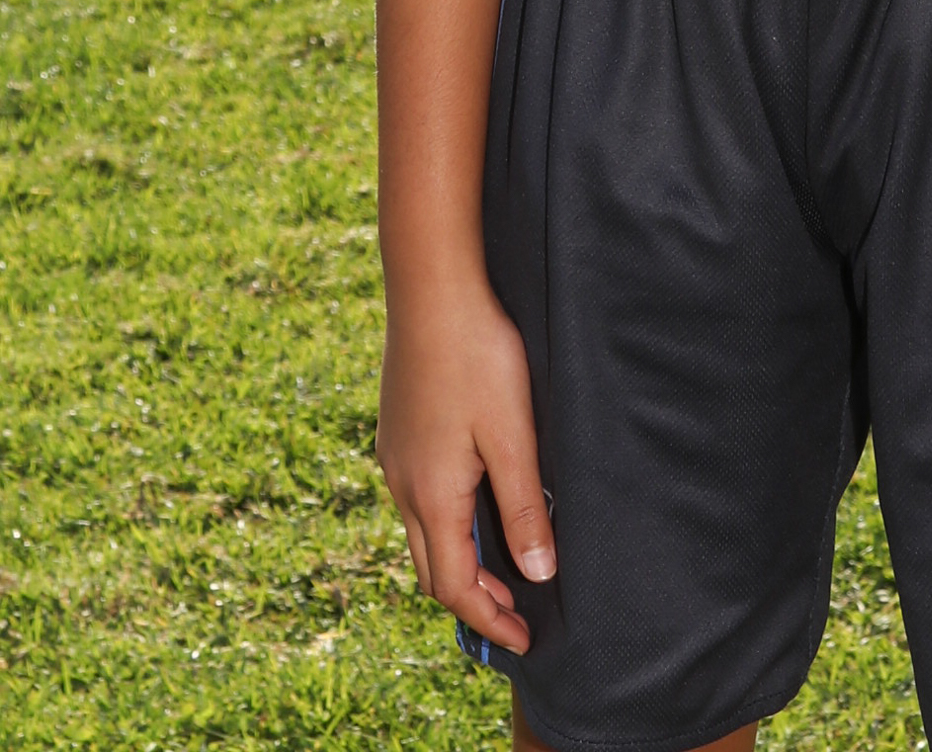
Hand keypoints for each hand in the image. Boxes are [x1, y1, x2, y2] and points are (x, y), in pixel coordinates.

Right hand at [377, 277, 553, 653]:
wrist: (431, 289)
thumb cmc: (477, 357)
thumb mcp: (513, 435)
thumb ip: (523, 506)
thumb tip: (537, 572)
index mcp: (432, 494)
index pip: (455, 586)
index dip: (489, 619)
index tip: (523, 640)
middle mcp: (403, 484)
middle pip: (431, 569)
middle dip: (472, 599)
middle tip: (515, 611)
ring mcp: (394, 457)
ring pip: (421, 532)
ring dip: (458, 559)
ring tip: (501, 565)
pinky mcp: (397, 432)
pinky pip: (416, 499)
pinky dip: (445, 523)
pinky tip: (473, 502)